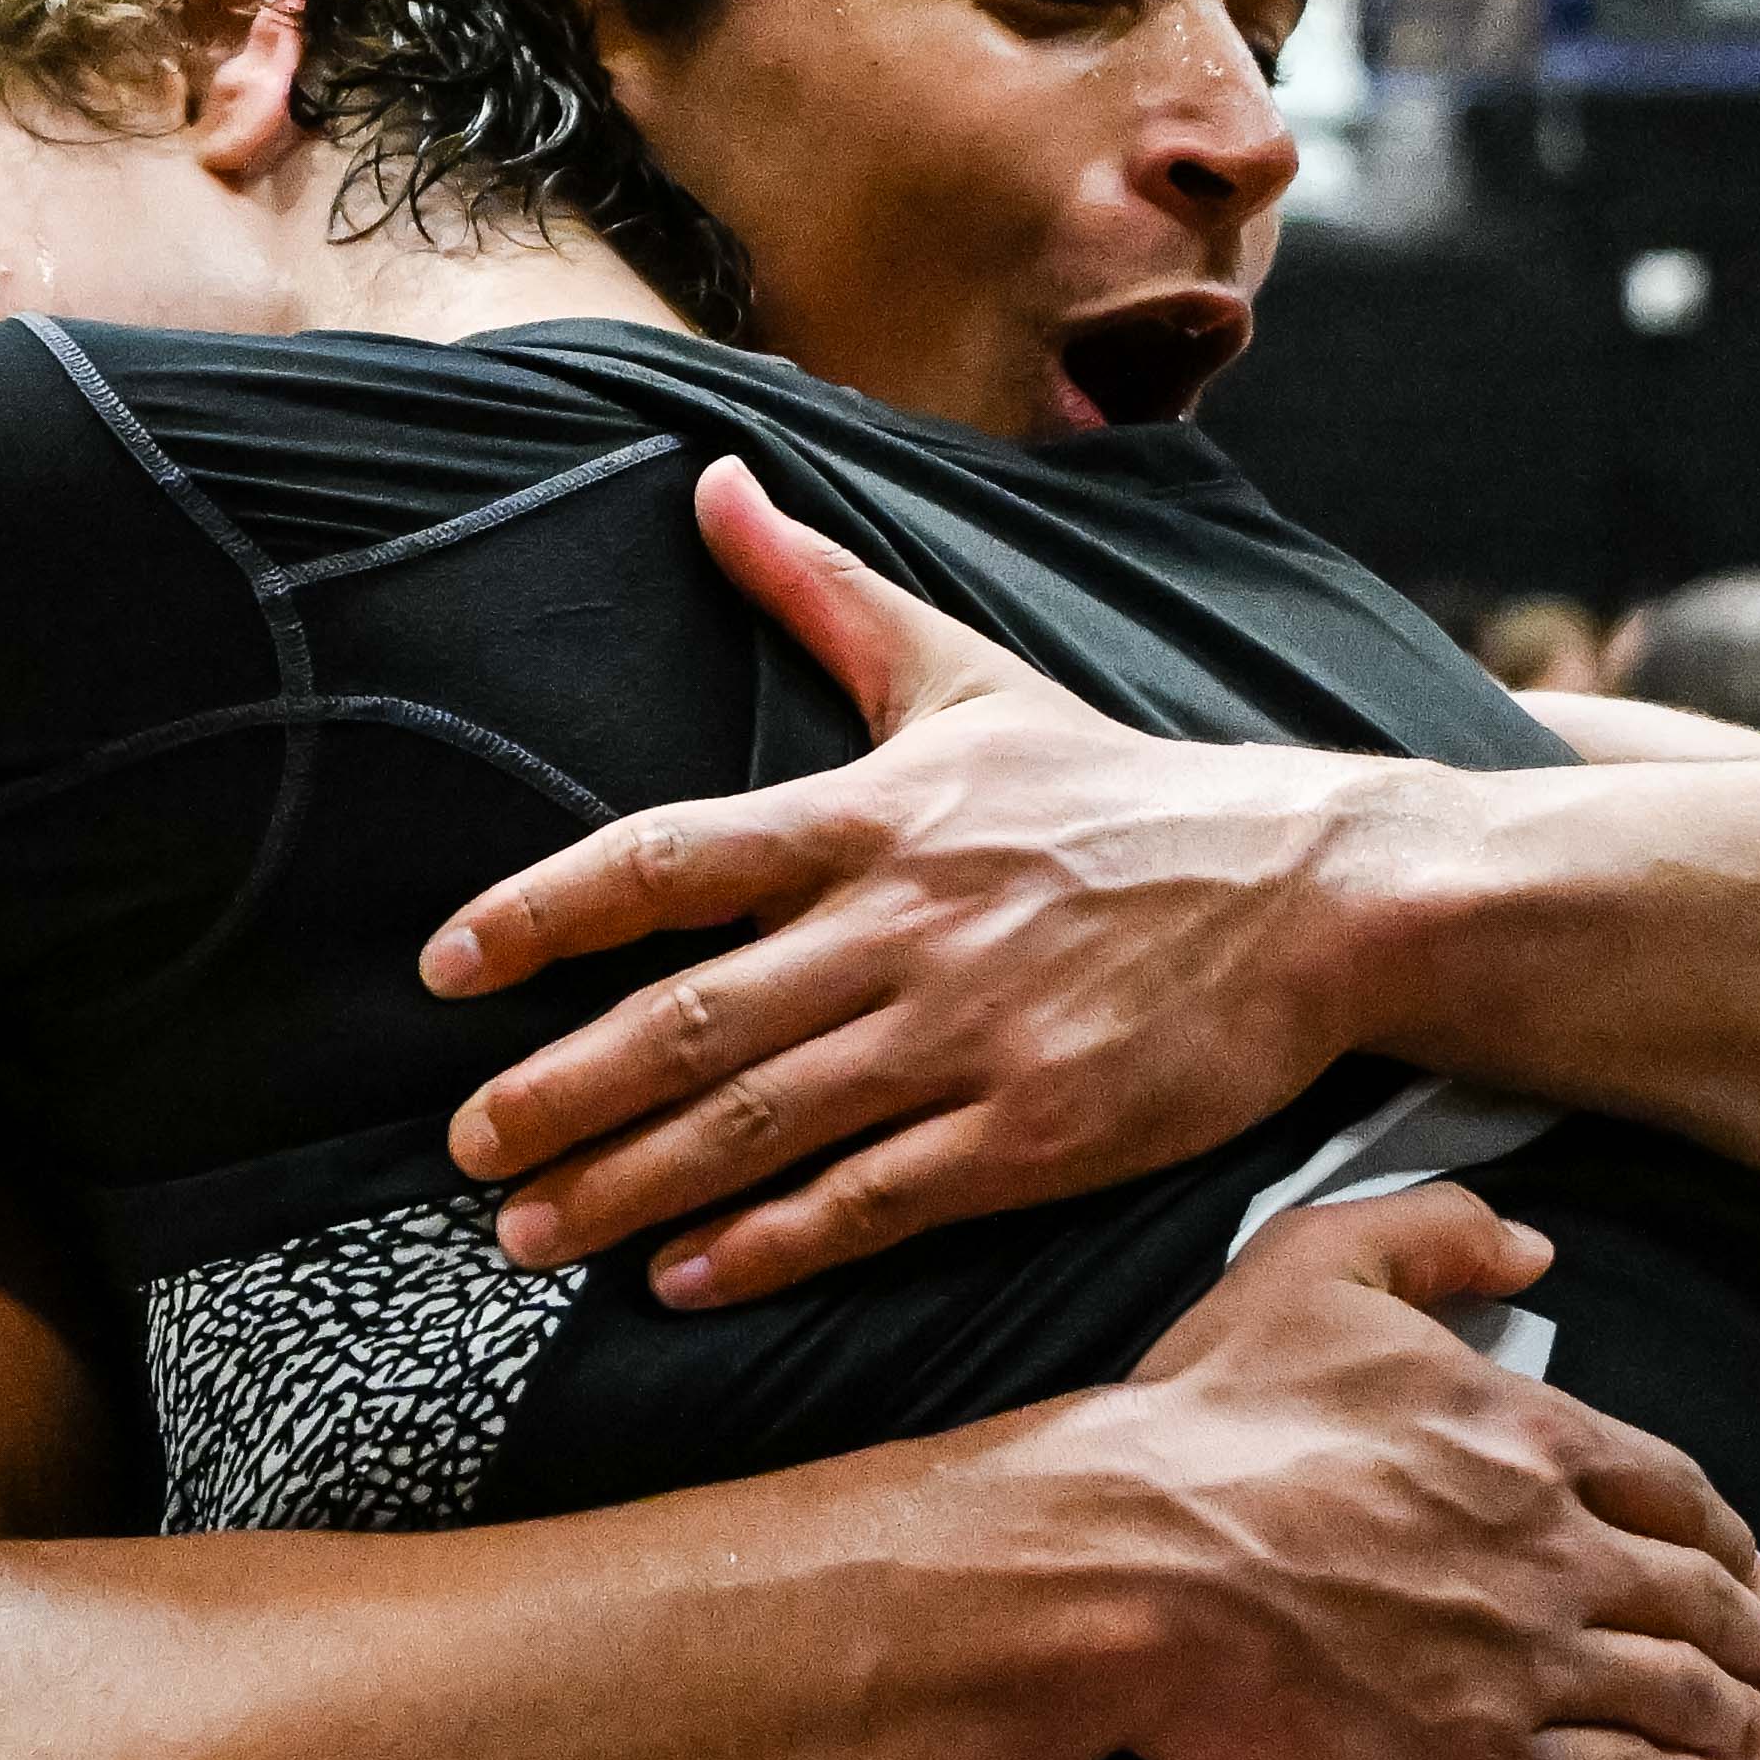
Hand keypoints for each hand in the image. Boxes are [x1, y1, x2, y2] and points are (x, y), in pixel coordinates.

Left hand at [428, 460, 1390, 1305]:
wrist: (1314, 892)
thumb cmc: (1123, 794)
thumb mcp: (966, 676)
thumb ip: (820, 590)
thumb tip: (712, 480)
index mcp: (872, 815)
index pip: (665, 860)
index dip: (543, 914)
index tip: (445, 965)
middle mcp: (901, 926)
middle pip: (688, 1017)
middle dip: (559, 1091)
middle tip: (463, 1151)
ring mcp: (965, 1036)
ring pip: (761, 1123)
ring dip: (630, 1186)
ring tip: (533, 1234)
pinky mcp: (1034, 1133)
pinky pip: (872, 1200)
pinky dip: (769, 1245)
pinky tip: (685, 1279)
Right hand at [1063, 1183, 1759, 1759]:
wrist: (1128, 1561)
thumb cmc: (1206, 1417)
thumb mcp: (1314, 1263)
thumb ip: (1435, 1232)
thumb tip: (1534, 1246)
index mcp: (1529, 1438)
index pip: (1672, 1490)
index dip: (1720, 1533)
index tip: (1739, 1563)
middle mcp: (1555, 1552)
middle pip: (1697, 1600)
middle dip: (1749, 1636)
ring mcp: (1525, 1667)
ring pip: (1678, 1697)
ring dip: (1738, 1722)